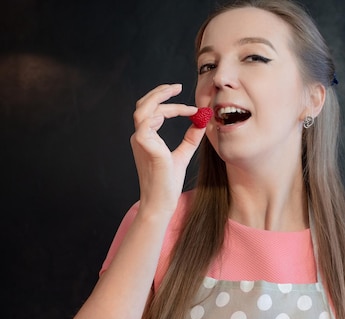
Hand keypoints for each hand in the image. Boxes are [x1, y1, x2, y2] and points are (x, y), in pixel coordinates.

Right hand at [130, 83, 205, 216]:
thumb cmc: (169, 183)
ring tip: (179, 95)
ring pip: (144, 109)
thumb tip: (201, 122)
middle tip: (178, 86)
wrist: (163, 202)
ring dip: (163, 100)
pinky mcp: (145, 146)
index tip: (190, 107)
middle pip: (144, 105)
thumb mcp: (183, 155)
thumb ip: (190, 138)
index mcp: (146, 139)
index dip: (171, 105)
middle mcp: (140, 137)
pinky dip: (163, 114)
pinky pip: (147, 122)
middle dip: (160, 93)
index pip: (154, 112)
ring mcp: (140, 141)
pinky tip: (181, 114)